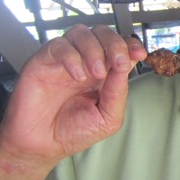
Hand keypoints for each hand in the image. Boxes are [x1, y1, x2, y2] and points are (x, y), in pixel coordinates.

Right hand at [0, 25, 145, 169]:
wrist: (40, 146)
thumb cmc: (71, 133)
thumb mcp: (107, 118)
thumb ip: (118, 92)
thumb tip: (126, 66)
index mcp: (103, 74)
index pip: (119, 47)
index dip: (130, 44)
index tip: (139, 53)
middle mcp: (84, 63)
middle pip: (102, 33)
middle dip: (115, 44)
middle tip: (117, 62)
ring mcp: (63, 61)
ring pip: (81, 33)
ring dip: (94, 49)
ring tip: (96, 72)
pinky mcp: (43, 61)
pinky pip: (58, 45)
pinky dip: (71, 57)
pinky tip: (77, 75)